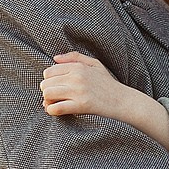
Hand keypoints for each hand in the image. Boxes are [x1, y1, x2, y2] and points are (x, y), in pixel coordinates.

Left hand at [40, 52, 162, 135]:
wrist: (123, 100)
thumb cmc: (108, 83)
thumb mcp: (94, 64)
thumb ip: (74, 57)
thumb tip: (55, 58)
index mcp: (78, 67)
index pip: (49, 72)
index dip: (49, 81)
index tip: (57, 87)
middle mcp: (76, 77)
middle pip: (45, 84)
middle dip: (48, 91)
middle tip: (56, 97)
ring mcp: (78, 91)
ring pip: (48, 95)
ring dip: (48, 101)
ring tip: (56, 104)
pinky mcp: (81, 105)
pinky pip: (56, 108)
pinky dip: (52, 111)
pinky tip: (57, 111)